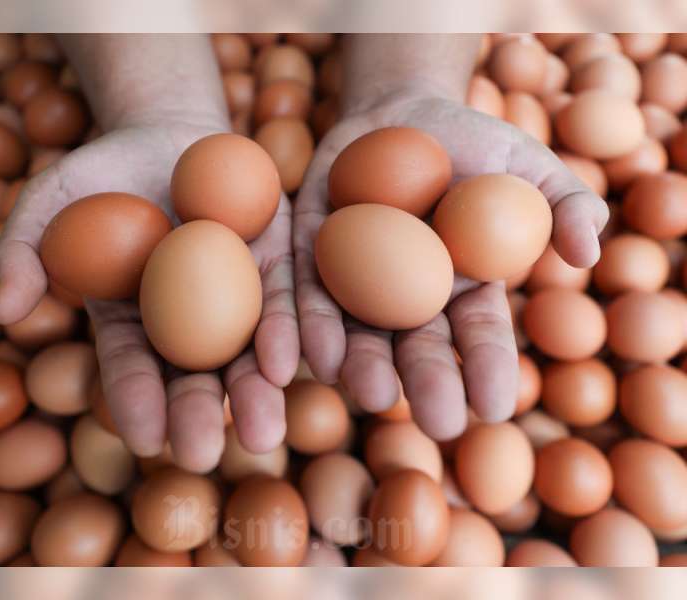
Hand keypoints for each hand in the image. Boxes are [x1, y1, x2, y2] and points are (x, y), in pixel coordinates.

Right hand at [0, 118, 298, 471]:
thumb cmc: (100, 175)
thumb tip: (3, 308)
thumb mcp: (50, 203)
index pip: (131, 369)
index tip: (141, 439)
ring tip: (265, 433)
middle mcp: (189, 324)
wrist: (168, 137)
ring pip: (249, 353)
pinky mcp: (277, 264)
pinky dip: (288, 332)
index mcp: (132, 323)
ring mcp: (237, 298)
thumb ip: (23, 251)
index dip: (134, 402)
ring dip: (256, 393)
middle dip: (199, 415)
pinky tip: (291, 363)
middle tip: (202, 455)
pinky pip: (286, 300)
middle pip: (195, 377)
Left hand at [294, 94, 608, 439]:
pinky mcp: (311, 255)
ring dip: (362, 366)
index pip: (479, 335)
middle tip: (437, 424)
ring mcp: (357, 280)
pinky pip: (306, 295)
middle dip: (427, 385)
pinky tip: (310, 357)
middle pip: (416, 347)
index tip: (494, 408)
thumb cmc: (474, 146)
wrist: (400, 111)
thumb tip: (588, 252)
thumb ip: (566, 205)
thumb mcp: (528, 168)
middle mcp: (407, 298)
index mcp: (462, 290)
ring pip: (358, 333)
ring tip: (368, 395)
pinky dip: (307, 326)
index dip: (488, 369)